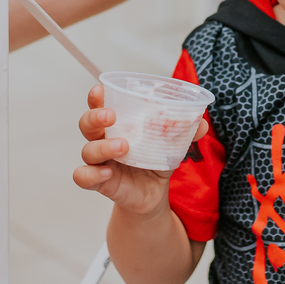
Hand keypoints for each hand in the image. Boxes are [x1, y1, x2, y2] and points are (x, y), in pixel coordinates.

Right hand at [74, 83, 204, 216]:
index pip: (100, 105)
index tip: (100, 90)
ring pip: (87, 150)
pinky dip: (91, 174)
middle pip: (86, 123)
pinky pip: (83, 177)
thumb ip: (185, 132)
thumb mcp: (172, 144)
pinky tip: (107, 172)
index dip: (97, 97)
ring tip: (123, 147)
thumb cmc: (156, 160)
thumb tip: (201, 122)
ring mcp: (100, 161)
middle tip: (111, 116)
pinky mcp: (100, 182)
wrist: (154, 192)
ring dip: (102, 146)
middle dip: (95, 116)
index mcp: (117, 124)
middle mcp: (103, 139)